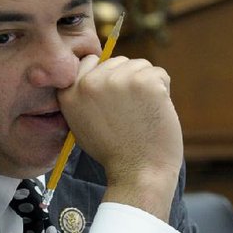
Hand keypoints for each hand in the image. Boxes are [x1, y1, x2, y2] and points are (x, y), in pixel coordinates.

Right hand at [57, 54, 182, 219]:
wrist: (138, 172)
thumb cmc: (113, 150)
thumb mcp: (81, 121)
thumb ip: (83, 94)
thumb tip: (98, 66)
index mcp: (69, 92)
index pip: (90, 60)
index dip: (106, 76)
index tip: (114, 97)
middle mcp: (89, 82)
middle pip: (117, 62)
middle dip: (127, 80)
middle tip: (129, 111)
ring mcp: (117, 80)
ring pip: (140, 65)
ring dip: (146, 84)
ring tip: (141, 112)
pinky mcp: (144, 82)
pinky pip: (159, 74)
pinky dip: (163, 91)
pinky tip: (155, 111)